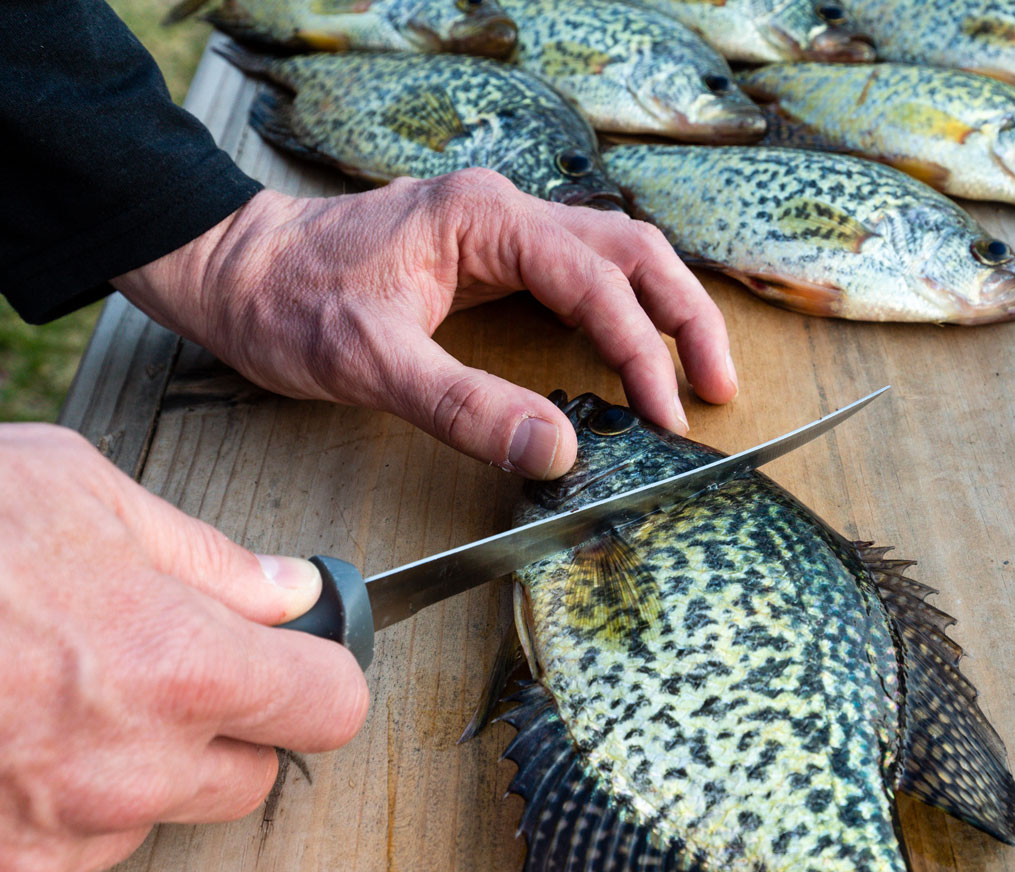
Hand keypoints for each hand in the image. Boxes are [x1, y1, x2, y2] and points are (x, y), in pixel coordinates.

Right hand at [0, 425, 368, 871]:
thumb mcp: (83, 494)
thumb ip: (207, 557)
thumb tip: (287, 589)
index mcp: (182, 666)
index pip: (330, 709)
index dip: (320, 677)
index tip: (301, 661)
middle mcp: (132, 768)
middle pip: (251, 778)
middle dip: (227, 727)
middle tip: (161, 666)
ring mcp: (58, 830)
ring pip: (154, 816)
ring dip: (135, 768)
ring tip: (56, 690)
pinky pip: (69, 848)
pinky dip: (56, 804)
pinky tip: (9, 734)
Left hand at [113, 172, 738, 478]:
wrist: (232, 271)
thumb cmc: (288, 303)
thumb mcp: (371, 361)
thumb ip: (467, 406)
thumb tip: (559, 452)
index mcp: (486, 219)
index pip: (598, 281)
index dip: (642, 352)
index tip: (667, 416)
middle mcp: (504, 212)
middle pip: (633, 249)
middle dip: (684, 317)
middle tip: (717, 388)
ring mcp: (499, 230)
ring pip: (616, 253)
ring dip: (663, 308)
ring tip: (696, 371)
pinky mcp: (489, 256)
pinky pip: (582, 271)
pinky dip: (623, 310)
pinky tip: (632, 349)